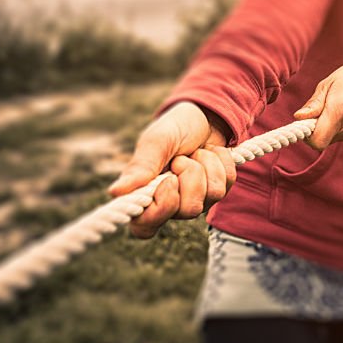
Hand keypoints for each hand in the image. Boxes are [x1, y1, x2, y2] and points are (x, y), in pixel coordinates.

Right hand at [108, 102, 236, 238]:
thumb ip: (141, 166)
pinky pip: (227, 184)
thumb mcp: (156, 141)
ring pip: (211, 197)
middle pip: (187, 211)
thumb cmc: (174, 128)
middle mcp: (170, 203)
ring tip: (195, 152)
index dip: (161, 209)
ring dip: (206, 165)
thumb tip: (116, 192)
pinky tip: (210, 152)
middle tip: (181, 158)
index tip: (169, 180)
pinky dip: (221, 161)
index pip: (145, 227)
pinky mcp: (216, 190)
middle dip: (191, 176)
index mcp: (145, 194)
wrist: (203, 115)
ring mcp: (195, 199)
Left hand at [293, 60, 342, 149]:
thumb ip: (314, 104)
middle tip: (322, 110)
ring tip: (338, 108)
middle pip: (323, 140)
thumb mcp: (328, 84)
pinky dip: (340, 129)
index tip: (306, 123)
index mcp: (340, 109)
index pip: (317, 141)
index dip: (307, 135)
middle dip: (317, 128)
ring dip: (329, 128)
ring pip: (332, 139)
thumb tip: (299, 117)